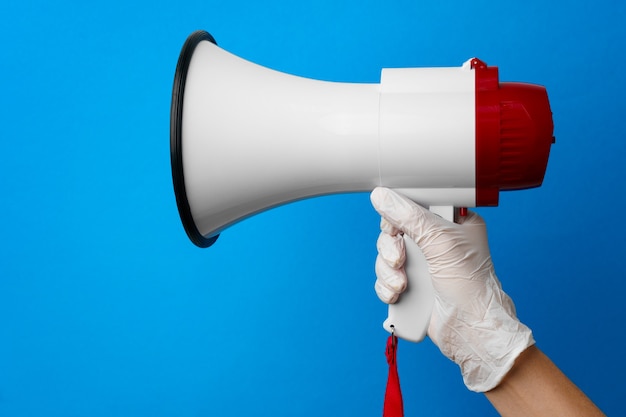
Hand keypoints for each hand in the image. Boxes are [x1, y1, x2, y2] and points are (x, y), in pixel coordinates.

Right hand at [370, 187, 533, 391]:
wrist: (471, 330)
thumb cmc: (471, 286)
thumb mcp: (441, 241)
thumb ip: (409, 216)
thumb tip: (382, 196)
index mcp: (451, 223)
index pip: (413, 206)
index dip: (398, 216)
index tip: (396, 228)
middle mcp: (435, 242)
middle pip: (393, 232)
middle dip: (391, 249)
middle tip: (400, 260)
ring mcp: (423, 265)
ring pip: (386, 256)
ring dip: (388, 271)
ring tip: (403, 285)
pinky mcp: (412, 286)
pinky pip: (385, 278)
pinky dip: (386, 287)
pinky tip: (398, 295)